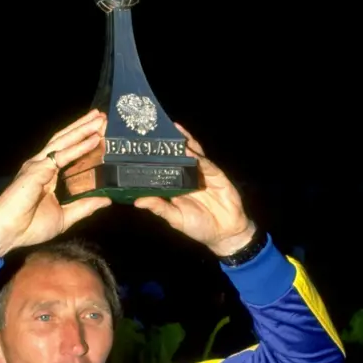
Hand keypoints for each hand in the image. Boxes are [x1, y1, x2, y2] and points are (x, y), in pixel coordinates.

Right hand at [0, 110, 110, 255]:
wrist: (8, 232)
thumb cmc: (29, 227)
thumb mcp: (65, 217)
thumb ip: (85, 206)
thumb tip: (107, 199)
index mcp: (47, 175)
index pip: (67, 152)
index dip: (82, 140)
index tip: (100, 132)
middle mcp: (42, 166)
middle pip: (66, 140)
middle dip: (84, 127)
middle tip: (103, 116)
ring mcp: (39, 165)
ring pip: (64, 141)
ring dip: (83, 129)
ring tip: (100, 119)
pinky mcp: (38, 169)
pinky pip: (63, 155)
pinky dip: (80, 146)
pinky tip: (94, 139)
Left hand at [134, 124, 254, 255]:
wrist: (225, 233)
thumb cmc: (199, 227)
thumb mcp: (176, 218)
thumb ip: (159, 208)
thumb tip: (137, 201)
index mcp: (176, 185)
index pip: (164, 167)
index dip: (155, 157)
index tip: (141, 146)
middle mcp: (188, 176)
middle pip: (178, 155)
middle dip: (170, 143)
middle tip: (157, 129)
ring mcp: (203, 174)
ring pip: (193, 154)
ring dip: (184, 143)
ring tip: (173, 130)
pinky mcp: (217, 175)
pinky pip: (206, 163)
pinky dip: (198, 156)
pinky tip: (189, 150)